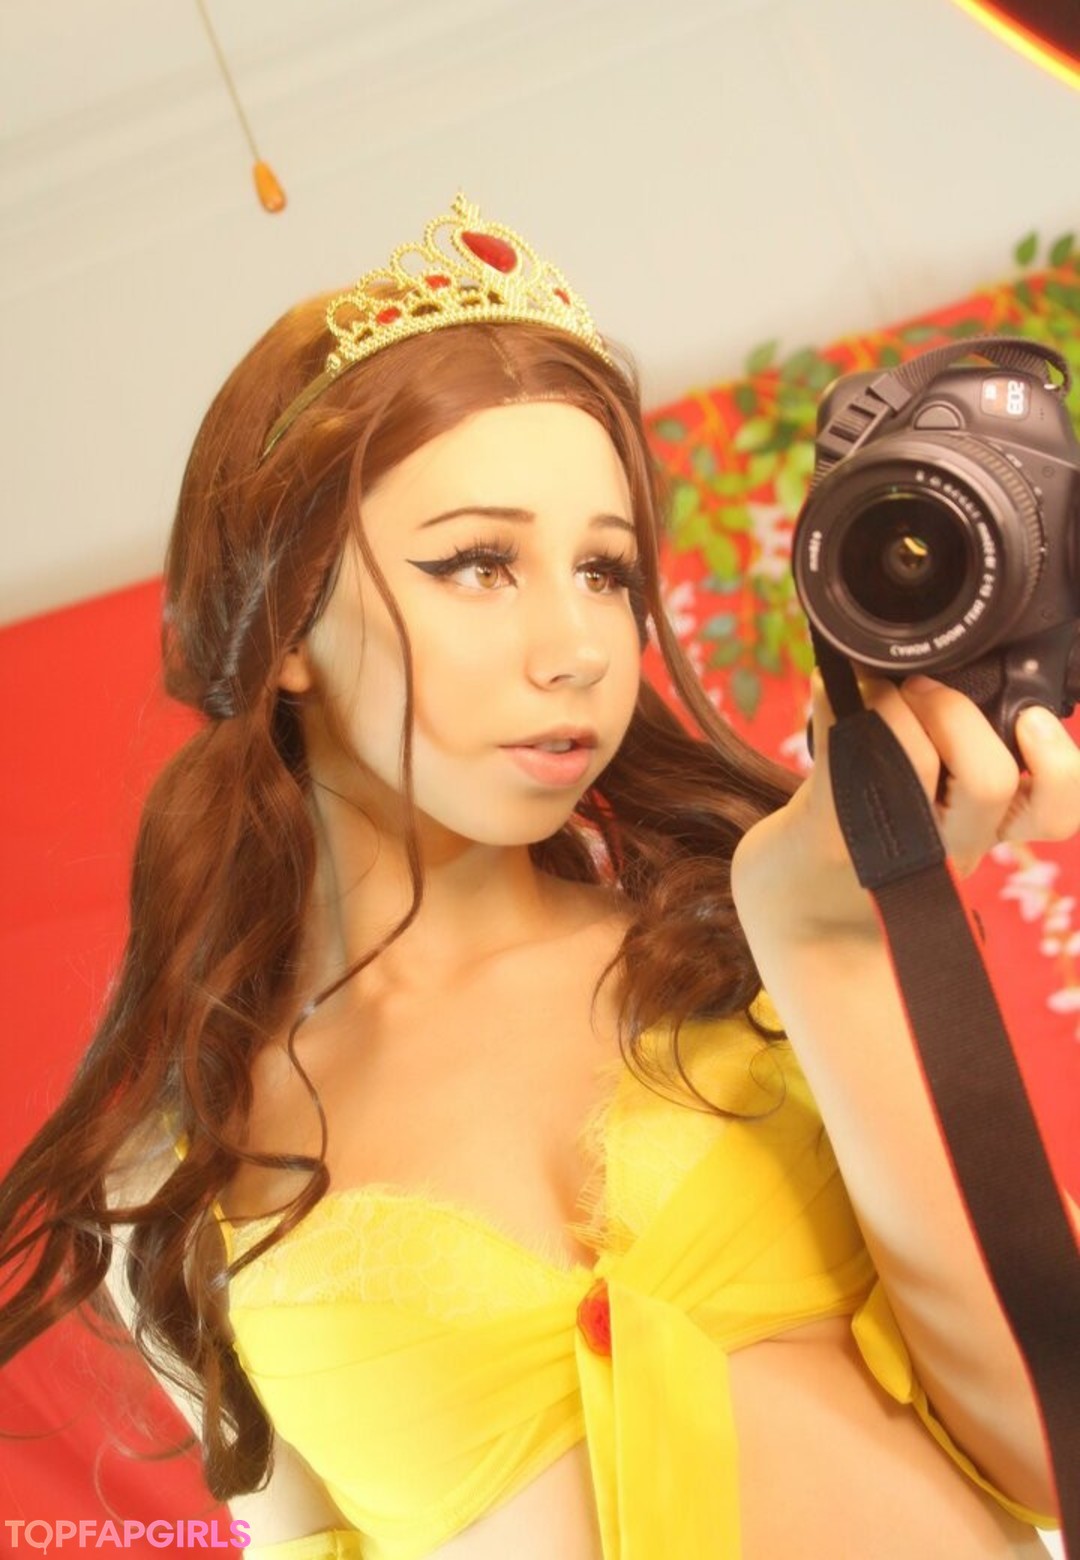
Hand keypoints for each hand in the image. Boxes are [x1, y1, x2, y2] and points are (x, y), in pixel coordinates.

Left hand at [732, 672, 1079, 937]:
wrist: (802, 908)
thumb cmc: (883, 839)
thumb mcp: (944, 809)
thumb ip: (969, 755)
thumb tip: (964, 665)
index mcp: (991, 829)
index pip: (1057, 809)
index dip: (1057, 764)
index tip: (1033, 718)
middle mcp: (953, 844)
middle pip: (990, 780)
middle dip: (956, 715)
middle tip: (922, 688)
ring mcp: (892, 842)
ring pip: (916, 761)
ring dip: (892, 701)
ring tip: (873, 687)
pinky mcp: (832, 831)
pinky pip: (841, 751)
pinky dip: (834, 701)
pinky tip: (830, 687)